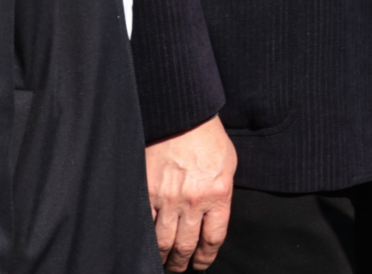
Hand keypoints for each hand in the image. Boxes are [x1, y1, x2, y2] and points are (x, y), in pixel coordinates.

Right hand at [147, 115, 235, 270]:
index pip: (212, 239)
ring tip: (163, 262)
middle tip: (179, 268)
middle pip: (186, 246)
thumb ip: (221, 195)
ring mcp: (167, 197)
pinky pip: (144, 223)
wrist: (183, 114)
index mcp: (218, 194)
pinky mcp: (146, 190)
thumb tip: (213, 220)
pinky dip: (144, 237)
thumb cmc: (208, 138)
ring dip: (163, 256)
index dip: (205, 257)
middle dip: (182, 262)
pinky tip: (145, 243)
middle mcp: (193, 200)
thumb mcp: (228, 166)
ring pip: (163, 241)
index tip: (201, 264)